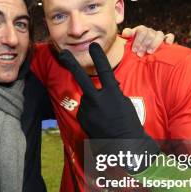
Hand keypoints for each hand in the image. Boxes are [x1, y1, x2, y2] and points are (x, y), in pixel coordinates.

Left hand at [58, 43, 159, 171]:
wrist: (123, 146)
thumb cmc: (128, 122)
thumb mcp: (124, 103)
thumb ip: (113, 92)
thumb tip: (105, 86)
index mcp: (113, 95)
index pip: (105, 72)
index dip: (99, 57)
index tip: (93, 45)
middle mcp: (98, 101)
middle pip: (82, 79)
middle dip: (71, 64)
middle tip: (62, 53)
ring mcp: (88, 110)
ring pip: (87, 98)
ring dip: (93, 103)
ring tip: (105, 116)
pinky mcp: (82, 118)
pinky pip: (85, 109)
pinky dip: (90, 112)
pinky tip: (99, 121)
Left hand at [121, 26, 174, 56]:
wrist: (139, 52)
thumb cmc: (133, 47)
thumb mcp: (128, 41)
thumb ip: (127, 35)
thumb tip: (125, 34)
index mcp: (141, 30)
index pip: (141, 31)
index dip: (138, 41)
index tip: (134, 50)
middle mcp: (150, 31)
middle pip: (150, 34)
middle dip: (144, 45)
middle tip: (140, 54)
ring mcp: (157, 35)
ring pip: (159, 35)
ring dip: (154, 44)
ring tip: (149, 52)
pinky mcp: (165, 39)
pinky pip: (170, 36)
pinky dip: (169, 39)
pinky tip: (167, 44)